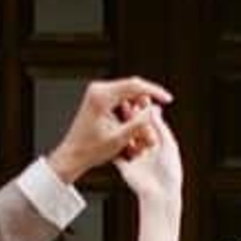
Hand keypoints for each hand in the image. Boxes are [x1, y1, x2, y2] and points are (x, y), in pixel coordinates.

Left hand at [47, 76, 171, 184]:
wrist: (72, 155)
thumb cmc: (90, 149)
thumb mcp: (119, 139)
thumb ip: (138, 123)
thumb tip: (153, 109)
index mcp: (101, 96)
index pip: (134, 85)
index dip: (154, 91)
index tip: (168, 99)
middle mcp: (98, 90)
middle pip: (133, 90)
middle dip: (145, 107)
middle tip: (153, 122)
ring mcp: (98, 94)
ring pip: (129, 97)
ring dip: (137, 113)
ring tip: (140, 134)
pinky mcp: (99, 100)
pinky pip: (121, 102)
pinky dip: (130, 115)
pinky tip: (132, 131)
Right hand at [116, 110, 183, 209]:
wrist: (160, 194)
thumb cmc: (169, 172)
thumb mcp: (168, 145)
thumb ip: (160, 127)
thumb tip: (154, 109)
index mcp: (160, 144)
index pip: (150, 123)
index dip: (144, 112)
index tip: (138, 100)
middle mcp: (147, 149)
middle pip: (137, 128)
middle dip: (131, 116)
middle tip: (124, 103)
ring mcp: (135, 157)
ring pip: (126, 138)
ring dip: (121, 126)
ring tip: (115, 114)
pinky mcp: (125, 165)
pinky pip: (117, 153)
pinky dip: (112, 144)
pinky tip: (107, 131)